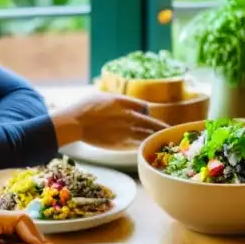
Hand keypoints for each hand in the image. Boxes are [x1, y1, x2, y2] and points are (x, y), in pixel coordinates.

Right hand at [51, 92, 165, 148]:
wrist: (75, 123)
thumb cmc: (85, 107)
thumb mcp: (103, 97)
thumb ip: (119, 101)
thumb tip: (129, 105)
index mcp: (124, 102)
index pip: (145, 107)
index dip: (147, 112)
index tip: (149, 115)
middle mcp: (128, 116)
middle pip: (151, 122)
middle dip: (161, 127)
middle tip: (170, 130)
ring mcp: (125, 130)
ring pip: (147, 135)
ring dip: (155, 137)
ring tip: (163, 140)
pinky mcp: (120, 143)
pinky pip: (137, 144)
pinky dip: (143, 145)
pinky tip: (147, 146)